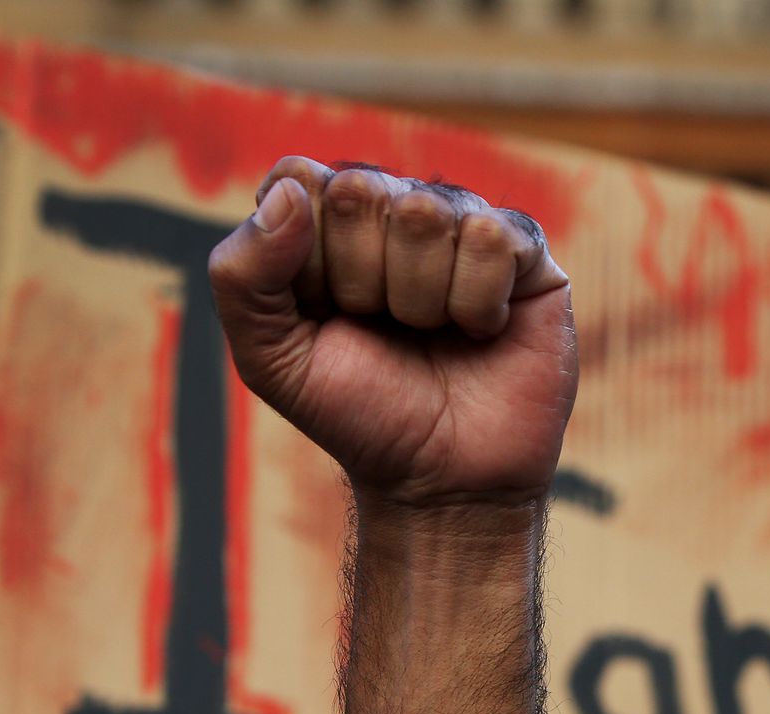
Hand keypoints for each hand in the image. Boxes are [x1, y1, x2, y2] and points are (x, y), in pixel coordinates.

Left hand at [209, 157, 575, 507]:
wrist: (443, 477)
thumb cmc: (359, 412)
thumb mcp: (271, 359)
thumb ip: (243, 275)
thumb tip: (291, 192)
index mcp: (328, 219)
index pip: (300, 179)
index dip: (308, 256)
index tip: (325, 313)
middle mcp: (396, 205)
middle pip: (361, 189)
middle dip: (363, 280)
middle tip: (384, 329)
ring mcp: (463, 222)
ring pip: (427, 212)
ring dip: (421, 299)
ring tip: (433, 334)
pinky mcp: (526, 249)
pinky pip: (491, 236)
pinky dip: (477, 304)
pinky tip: (482, 331)